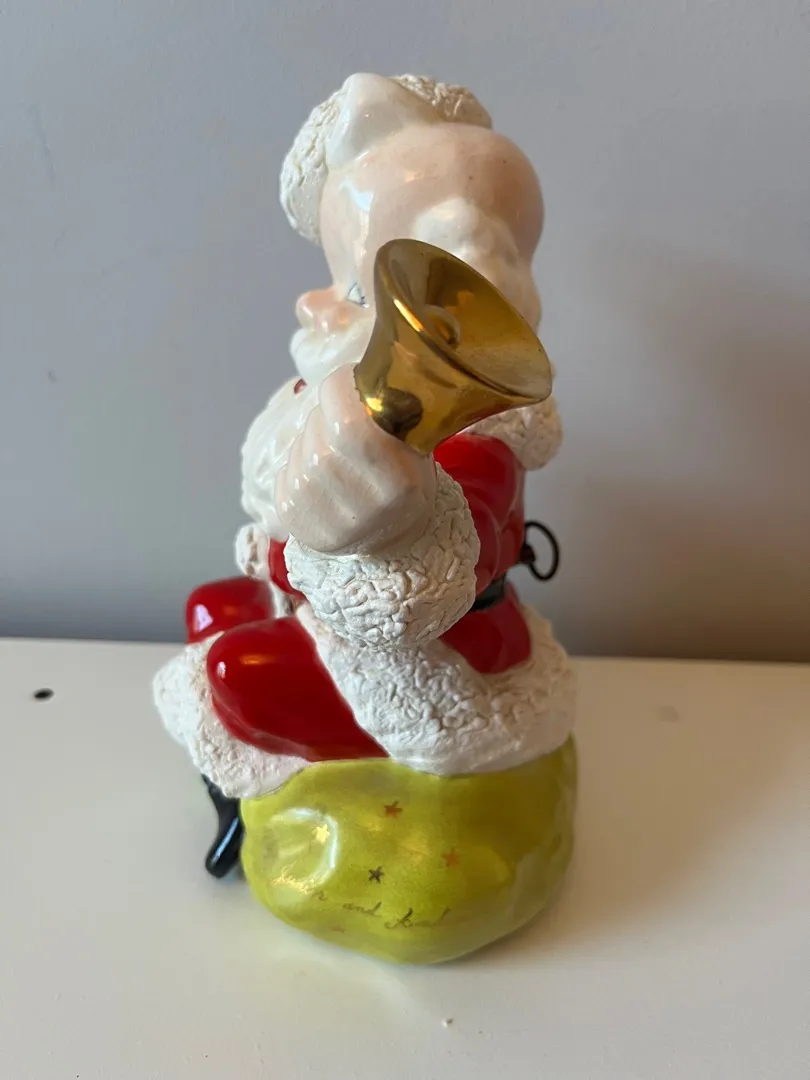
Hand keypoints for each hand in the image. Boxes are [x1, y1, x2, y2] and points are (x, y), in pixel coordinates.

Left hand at [275, 365, 435, 553]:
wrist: (392, 538)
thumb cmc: (404, 479)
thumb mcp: (417, 445)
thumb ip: (395, 410)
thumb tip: (367, 369)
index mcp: (399, 481)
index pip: (348, 421)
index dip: (341, 389)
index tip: (349, 384)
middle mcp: (362, 504)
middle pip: (320, 431)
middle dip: (327, 414)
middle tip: (344, 421)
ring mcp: (327, 519)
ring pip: (299, 449)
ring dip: (311, 440)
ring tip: (335, 455)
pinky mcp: (299, 526)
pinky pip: (283, 472)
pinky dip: (297, 465)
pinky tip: (320, 479)